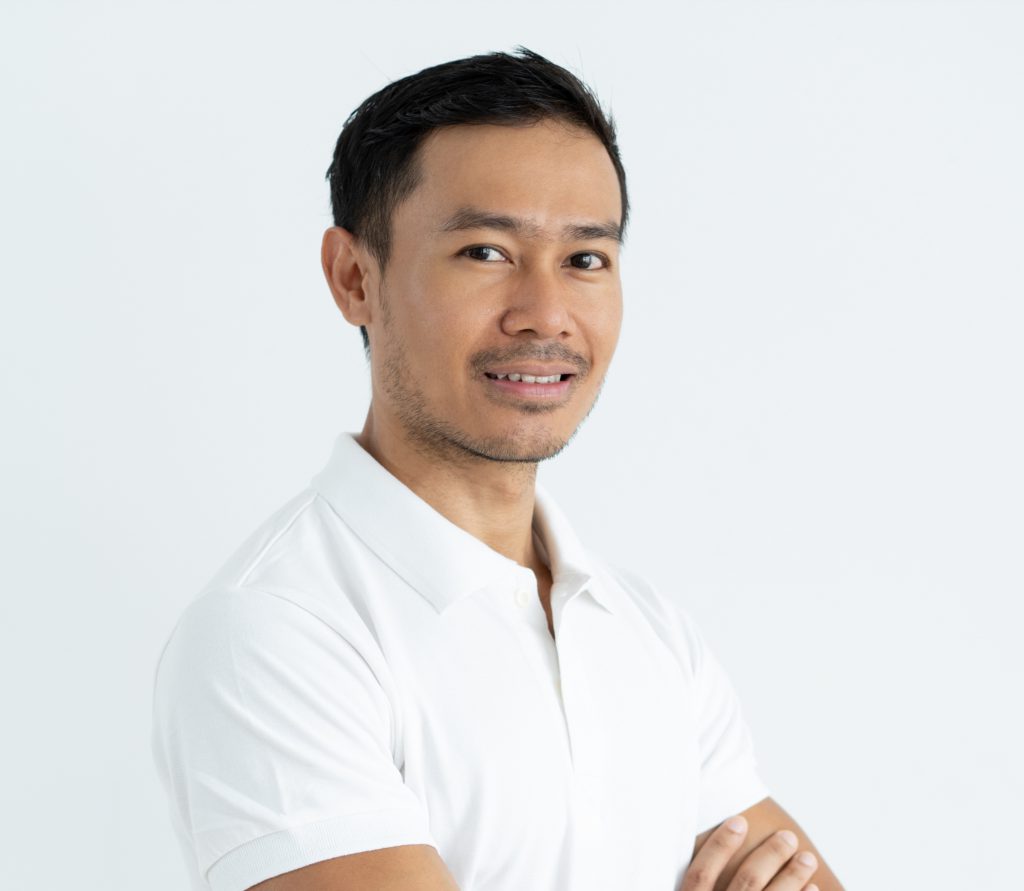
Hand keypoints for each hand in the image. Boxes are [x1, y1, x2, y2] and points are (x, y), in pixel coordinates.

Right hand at [681, 815, 819, 890]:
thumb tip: (670, 839)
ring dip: (793, 877)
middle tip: (788, 836)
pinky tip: (812, 889)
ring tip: (807, 859)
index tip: (738, 820)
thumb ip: (690, 878)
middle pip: (745, 883)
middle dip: (769, 856)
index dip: (720, 845)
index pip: (701, 874)